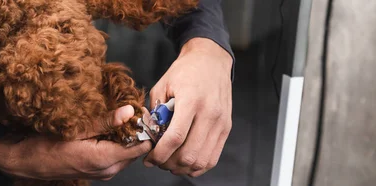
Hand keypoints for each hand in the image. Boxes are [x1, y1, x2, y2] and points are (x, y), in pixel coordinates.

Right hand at [0, 105, 151, 179]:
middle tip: (131, 110)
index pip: (141, 146)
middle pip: (136, 149)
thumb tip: (128, 111)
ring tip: (118, 118)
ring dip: (126, 137)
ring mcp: (103, 172)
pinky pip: (117, 156)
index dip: (143, 128)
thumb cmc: (45, 146)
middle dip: (136, 131)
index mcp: (104, 159)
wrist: (27, 162)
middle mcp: (107, 170)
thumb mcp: (75, 129)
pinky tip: (107, 129)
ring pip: (127, 153)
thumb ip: (104, 121)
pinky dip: (117, 143)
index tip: (140, 112)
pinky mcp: (98, 170)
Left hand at [144, 38, 232, 176]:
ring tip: (170, 163)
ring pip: (202, 160)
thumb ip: (155, 111)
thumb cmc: (184, 71)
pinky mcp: (226, 128)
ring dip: (183, 168)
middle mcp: (210, 114)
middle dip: (169, 163)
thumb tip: (149, 136)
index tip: (149, 159)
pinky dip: (198, 166)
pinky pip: (213, 157)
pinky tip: (185, 163)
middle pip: (190, 153)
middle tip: (157, 161)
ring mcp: (221, 123)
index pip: (176, 137)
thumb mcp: (162, 85)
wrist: (211, 60)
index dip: (160, 154)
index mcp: (191, 101)